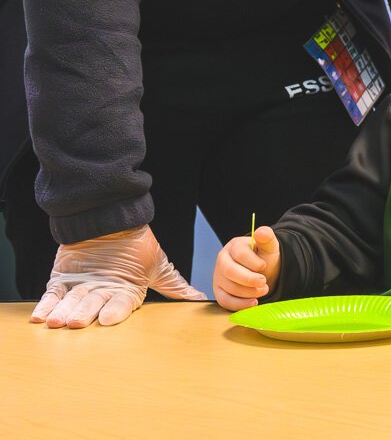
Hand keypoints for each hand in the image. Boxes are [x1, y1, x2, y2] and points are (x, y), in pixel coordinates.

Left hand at [30, 225, 206, 328]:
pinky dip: (46, 306)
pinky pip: (52, 297)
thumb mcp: (157, 265)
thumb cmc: (136, 243)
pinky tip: (41, 317)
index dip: (113, 312)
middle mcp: (102, 294)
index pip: (120, 305)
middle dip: (84, 314)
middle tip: (76, 323)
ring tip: (57, 322)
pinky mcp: (62, 281)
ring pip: (72, 304)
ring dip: (64, 313)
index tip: (107, 320)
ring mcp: (81, 288)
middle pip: (92, 306)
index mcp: (125, 293)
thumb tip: (199, 300)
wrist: (110, 217)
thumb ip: (174, 286)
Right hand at [213, 226, 282, 309]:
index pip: (239, 254)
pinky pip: (224, 301)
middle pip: (229, 271)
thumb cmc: (264, 258)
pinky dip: (239, 304)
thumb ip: (267, 238)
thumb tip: (261, 232)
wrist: (263, 272)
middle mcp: (222, 260)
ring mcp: (218, 277)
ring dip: (248, 292)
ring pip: (228, 287)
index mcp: (234, 246)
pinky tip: (253, 303)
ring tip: (263, 290)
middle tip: (264, 282)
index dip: (253, 262)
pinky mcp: (219, 291)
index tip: (264, 266)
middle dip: (248, 279)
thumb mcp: (269, 247)